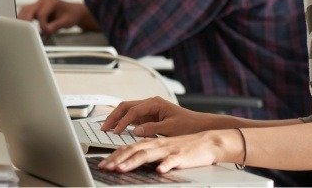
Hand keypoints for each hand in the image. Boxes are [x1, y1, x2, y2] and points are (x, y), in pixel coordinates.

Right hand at [17, 0, 97, 34]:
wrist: (73, 12)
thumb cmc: (71, 15)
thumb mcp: (66, 21)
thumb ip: (56, 26)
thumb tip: (46, 30)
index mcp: (51, 1)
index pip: (41, 13)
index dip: (42, 24)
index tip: (46, 32)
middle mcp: (43, 0)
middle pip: (29, 10)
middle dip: (27, 22)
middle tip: (27, 33)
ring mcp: (38, 4)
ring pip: (25, 10)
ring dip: (22, 20)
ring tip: (22, 31)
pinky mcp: (35, 8)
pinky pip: (25, 12)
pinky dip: (23, 19)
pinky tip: (22, 27)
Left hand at [98, 131, 228, 173]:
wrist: (208, 142)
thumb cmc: (185, 146)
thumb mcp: (163, 147)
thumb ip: (148, 151)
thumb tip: (130, 157)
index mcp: (152, 142)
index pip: (129, 148)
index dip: (114, 155)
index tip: (103, 164)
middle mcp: (157, 144)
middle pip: (133, 150)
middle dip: (117, 159)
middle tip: (104, 168)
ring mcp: (169, 149)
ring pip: (148, 154)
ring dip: (133, 161)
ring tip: (121, 169)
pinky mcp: (182, 156)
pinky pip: (173, 160)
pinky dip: (165, 165)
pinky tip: (160, 170)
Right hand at [101, 96, 209, 136]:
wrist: (199, 126)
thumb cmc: (188, 125)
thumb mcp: (170, 128)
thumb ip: (151, 128)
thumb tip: (135, 130)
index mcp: (154, 103)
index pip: (133, 110)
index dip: (122, 121)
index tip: (115, 131)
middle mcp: (150, 103)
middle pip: (126, 106)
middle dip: (114, 116)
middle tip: (104, 127)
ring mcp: (149, 110)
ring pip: (127, 111)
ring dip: (117, 118)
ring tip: (107, 128)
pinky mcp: (149, 117)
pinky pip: (133, 118)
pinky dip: (124, 123)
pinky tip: (118, 130)